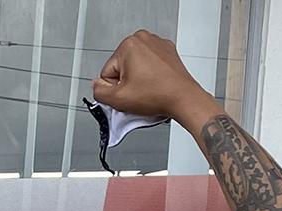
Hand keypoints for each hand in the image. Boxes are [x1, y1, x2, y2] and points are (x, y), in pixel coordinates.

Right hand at [90, 30, 211, 121]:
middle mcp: (143, 39)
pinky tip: (155, 85)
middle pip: (121, 67)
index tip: (127, 94)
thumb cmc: (159, 95)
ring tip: (148, 90)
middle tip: (138, 93)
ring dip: (138, 79)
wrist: (184, 99)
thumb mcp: (118, 99)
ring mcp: (157, 44)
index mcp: (128, 45)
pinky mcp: (167, 51)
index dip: (114, 88)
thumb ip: (99, 92)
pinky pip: (150, 64)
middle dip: (127, 82)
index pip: (107, 72)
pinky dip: (151, 75)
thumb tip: (97, 86)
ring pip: (136, 66)